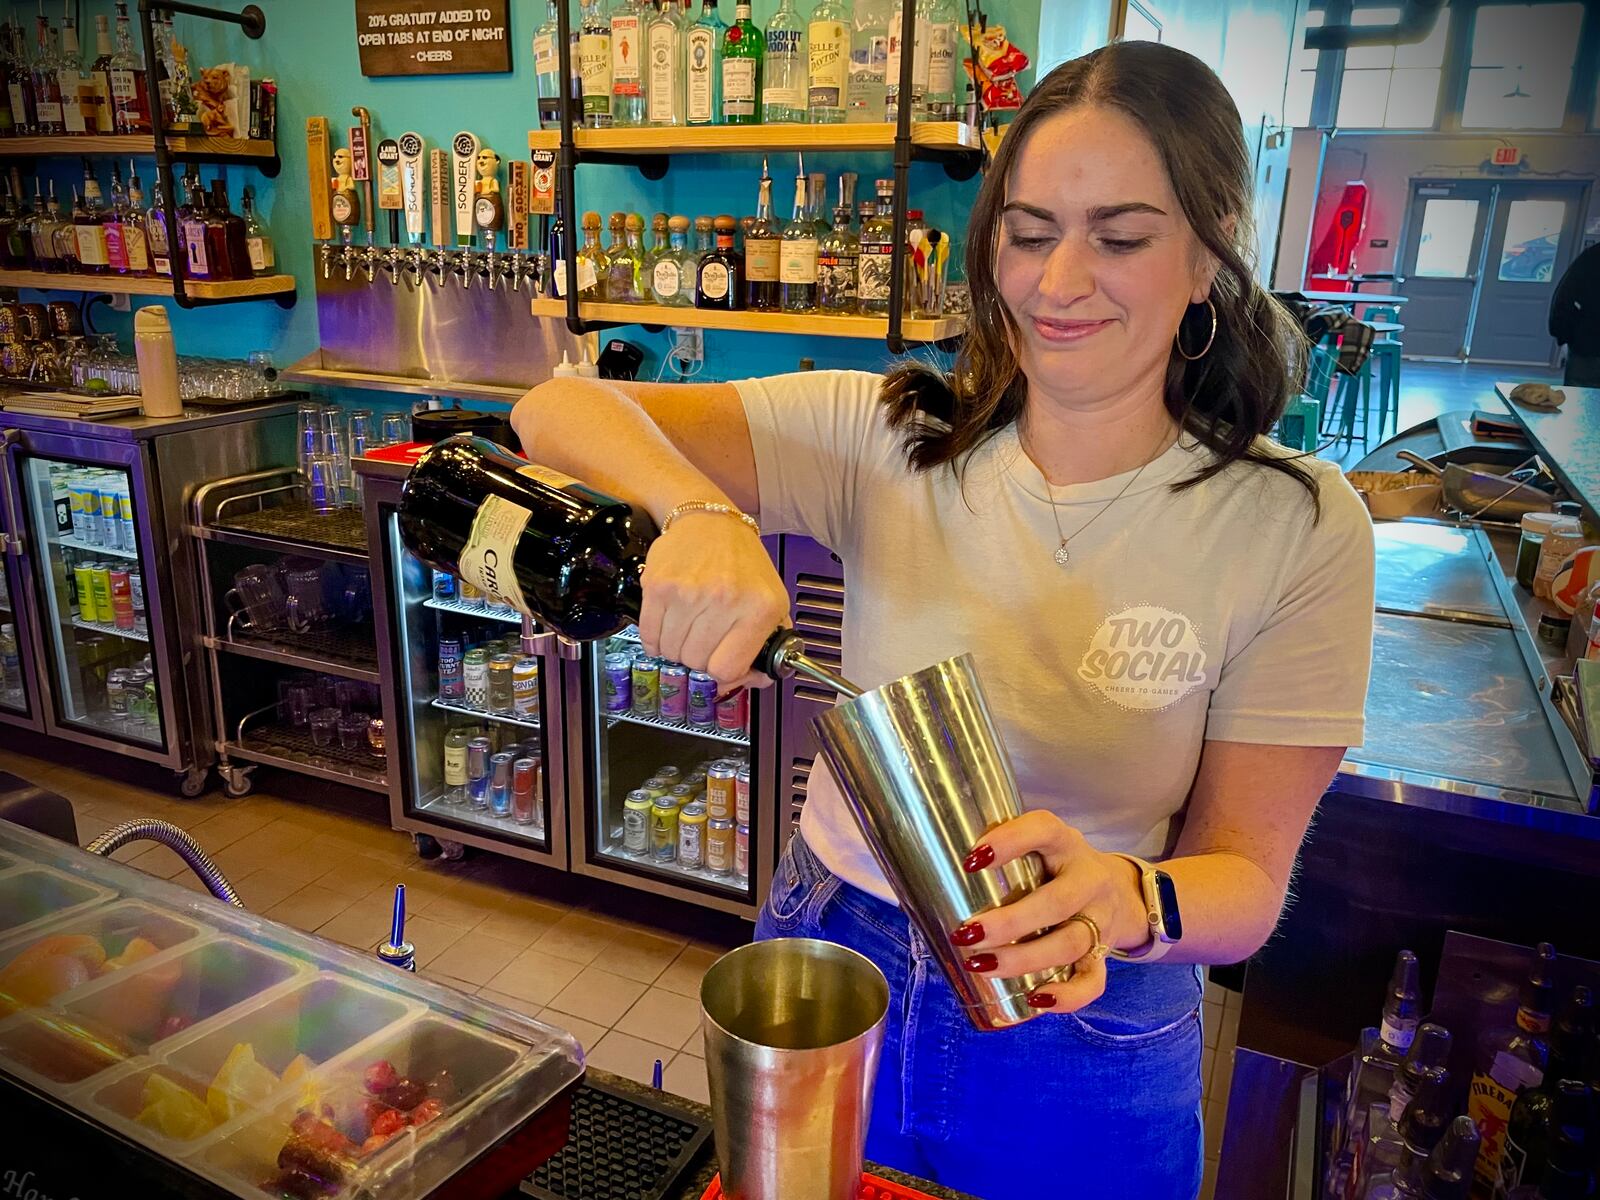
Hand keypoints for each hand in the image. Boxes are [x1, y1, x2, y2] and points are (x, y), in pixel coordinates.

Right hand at [637, 511, 791, 690]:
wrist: (709, 521)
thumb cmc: (742, 562)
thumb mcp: (773, 601)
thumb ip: (769, 645)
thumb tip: (752, 679)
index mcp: (760, 608)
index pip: (729, 669)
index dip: (723, 670)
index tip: (722, 659)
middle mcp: (725, 600)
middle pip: (697, 662)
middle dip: (699, 656)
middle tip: (704, 636)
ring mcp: (689, 593)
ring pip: (671, 652)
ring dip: (676, 647)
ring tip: (688, 625)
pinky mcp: (659, 587)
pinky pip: (649, 636)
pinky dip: (656, 638)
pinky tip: (669, 623)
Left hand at [951, 812, 1150, 1012]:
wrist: (1120, 890)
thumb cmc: (1056, 868)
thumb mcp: (1037, 848)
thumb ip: (996, 856)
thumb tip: (917, 874)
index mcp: (1065, 844)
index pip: (1045, 830)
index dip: (1010, 841)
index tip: (971, 860)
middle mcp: (1088, 879)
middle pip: (1056, 902)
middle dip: (1009, 922)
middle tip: (966, 934)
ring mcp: (1100, 918)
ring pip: (1069, 943)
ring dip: (1023, 959)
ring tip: (981, 965)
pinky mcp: (1105, 952)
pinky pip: (1093, 980)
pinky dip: (1067, 995)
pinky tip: (1036, 998)